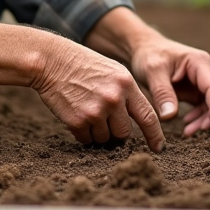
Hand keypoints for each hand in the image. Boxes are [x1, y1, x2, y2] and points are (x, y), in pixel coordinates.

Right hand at [31, 39, 166, 151]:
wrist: (51, 61)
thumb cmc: (84, 66)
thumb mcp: (114, 72)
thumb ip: (128, 94)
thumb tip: (138, 121)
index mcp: (126, 85)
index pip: (148, 117)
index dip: (155, 136)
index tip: (158, 148)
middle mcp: (114, 99)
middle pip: (124, 133)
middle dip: (116, 132)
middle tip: (105, 120)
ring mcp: (95, 111)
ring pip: (104, 139)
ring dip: (98, 133)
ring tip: (87, 111)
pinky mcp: (77, 121)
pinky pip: (86, 140)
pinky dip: (83, 134)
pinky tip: (77, 115)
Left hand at [128, 35, 209, 137]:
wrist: (144, 49)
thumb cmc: (149, 55)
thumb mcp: (152, 71)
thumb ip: (162, 93)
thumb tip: (170, 117)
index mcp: (199, 62)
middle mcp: (206, 71)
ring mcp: (202, 82)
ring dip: (206, 122)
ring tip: (189, 134)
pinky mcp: (196, 91)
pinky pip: (204, 108)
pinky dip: (199, 120)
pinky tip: (187, 128)